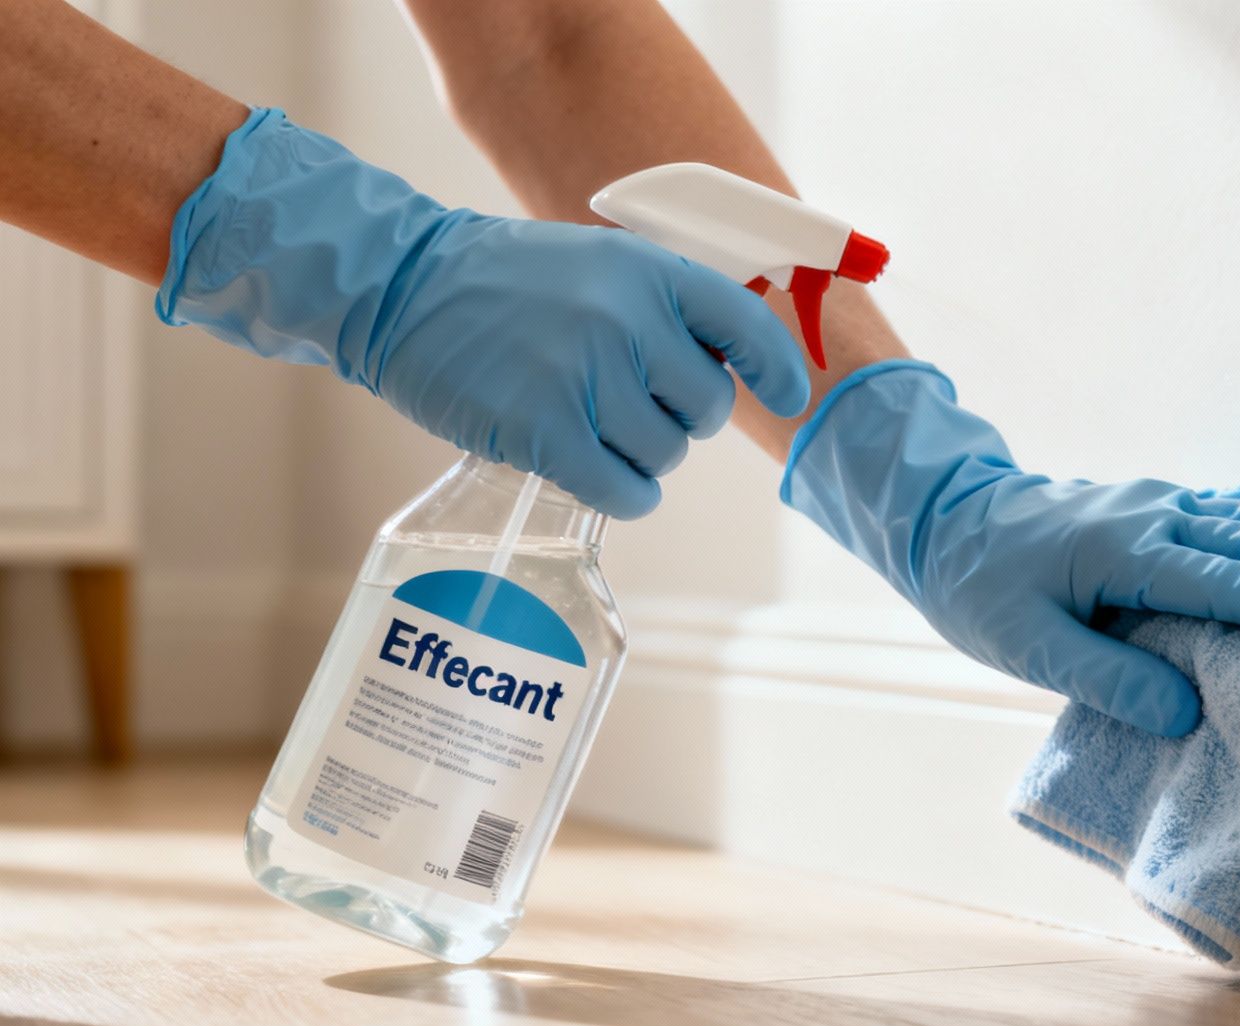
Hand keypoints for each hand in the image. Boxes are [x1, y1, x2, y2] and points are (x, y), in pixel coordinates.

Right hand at [156, 109, 807, 516]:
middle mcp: (627, 321)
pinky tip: (597, 473)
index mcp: (648, 272)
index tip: (784, 394)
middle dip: (680, 416)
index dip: (776, 368)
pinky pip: (626, 491)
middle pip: (708, 408)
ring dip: (643, 456)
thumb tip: (737, 366)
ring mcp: (586, 377)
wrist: (401, 288)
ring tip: (594, 426)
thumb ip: (664, 305)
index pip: (746, 325)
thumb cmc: (509, 283)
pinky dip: (623, 494)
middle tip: (629, 402)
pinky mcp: (546, 432)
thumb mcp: (599, 263)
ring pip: (667, 455)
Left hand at [783, 361, 1239, 735]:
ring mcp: (1159, 505)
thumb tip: (1184, 713)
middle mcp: (1156, 518)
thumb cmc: (981, 588)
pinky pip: (1233, 510)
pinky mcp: (1156, 507)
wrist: (945, 518)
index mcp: (1130, 553)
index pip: (1230, 583)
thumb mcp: (1029, 646)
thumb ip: (1108, 679)